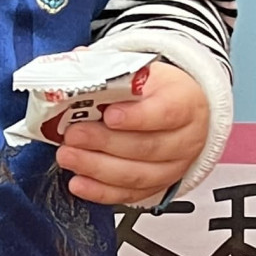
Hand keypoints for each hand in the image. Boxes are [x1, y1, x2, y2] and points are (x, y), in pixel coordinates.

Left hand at [55, 61, 208, 206]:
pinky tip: (80, 183)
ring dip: (98, 168)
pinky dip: (102, 192)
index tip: (109, 115)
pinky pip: (131, 195)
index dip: (137, 117)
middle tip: (73, 135)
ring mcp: (174, 166)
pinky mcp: (158, 186)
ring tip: (69, 156)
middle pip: (148, 147)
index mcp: (185, 101)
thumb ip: (111, 67)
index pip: (167, 112)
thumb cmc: (157, 90)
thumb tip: (79, 60)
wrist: (179, 109)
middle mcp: (186, 138)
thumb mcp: (142, 70)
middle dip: (105, 143)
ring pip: (138, 175)